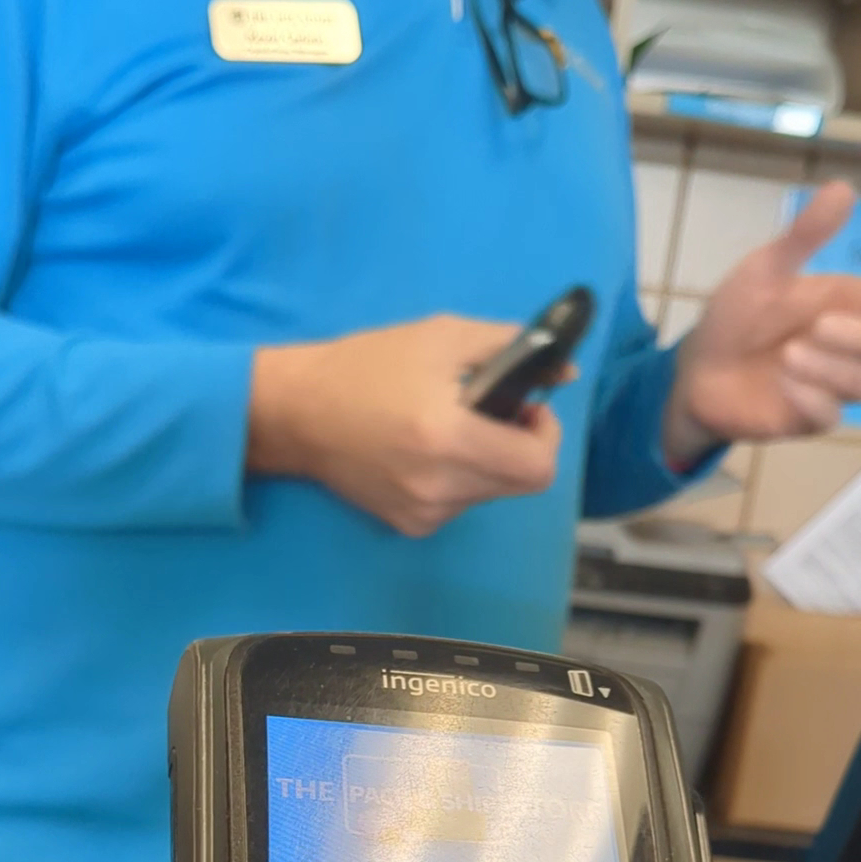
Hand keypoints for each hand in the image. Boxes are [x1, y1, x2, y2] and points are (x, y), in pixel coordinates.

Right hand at [248, 315, 562, 536]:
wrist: (297, 412)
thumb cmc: (367, 365)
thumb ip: (509, 347)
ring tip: (450, 427)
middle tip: (493, 413)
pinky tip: (426, 452)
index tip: (527, 410)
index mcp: (449, 438)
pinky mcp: (409, 524)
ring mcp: (423, 512)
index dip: (546, 437)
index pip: (537, 468)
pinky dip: (459, 477)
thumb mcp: (442, 337)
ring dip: (488, 461)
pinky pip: (460, 504)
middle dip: (519, 446)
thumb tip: (563, 370)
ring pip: (491, 493)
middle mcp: (440, 487)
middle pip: (520, 484)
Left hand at [665, 181, 860, 465]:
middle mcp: (848, 347)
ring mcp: (830, 384)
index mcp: (849, 305)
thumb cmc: (737, 316)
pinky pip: (826, 416)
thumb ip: (805, 236)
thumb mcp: (766, 268)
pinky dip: (812, 400)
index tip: (842, 307)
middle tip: (820, 324)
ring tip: (789, 353)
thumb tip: (842, 188)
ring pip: (860, 383)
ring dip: (832, 368)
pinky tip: (786, 382)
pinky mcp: (805, 418)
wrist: (697, 369)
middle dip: (858, 338)